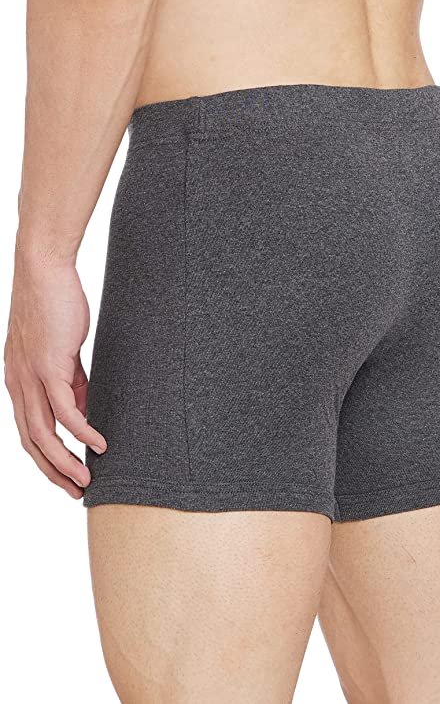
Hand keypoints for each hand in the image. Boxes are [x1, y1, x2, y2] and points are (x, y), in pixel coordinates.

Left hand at [4, 254, 106, 497]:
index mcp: (19, 382)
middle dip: (53, 472)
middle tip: (76, 491)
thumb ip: (71, 382)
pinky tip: (98, 444)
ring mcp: (30, 377)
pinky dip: (81, 432)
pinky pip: (64, 410)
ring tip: (86, 480)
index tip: (68, 475)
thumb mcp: (62, 352)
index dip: (46, 459)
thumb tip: (83, 409)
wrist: (43, 271)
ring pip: (43, 433)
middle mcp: (19, 385)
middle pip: (31, 442)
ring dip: (64, 462)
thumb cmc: (54, 305)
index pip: (29, 432)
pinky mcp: (48, 366)